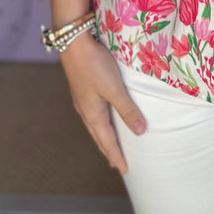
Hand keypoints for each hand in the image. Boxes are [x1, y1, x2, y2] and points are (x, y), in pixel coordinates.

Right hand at [59, 32, 145, 173]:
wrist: (73, 43)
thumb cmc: (94, 65)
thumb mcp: (114, 89)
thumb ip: (127, 109)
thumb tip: (140, 131)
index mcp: (93, 115)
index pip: (107, 142)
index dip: (116, 156)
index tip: (124, 170)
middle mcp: (85, 110)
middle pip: (99, 136)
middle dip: (108, 150)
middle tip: (116, 163)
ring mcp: (82, 99)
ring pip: (95, 125)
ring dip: (103, 137)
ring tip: (110, 143)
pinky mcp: (82, 88)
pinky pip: (93, 113)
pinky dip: (100, 122)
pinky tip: (103, 116)